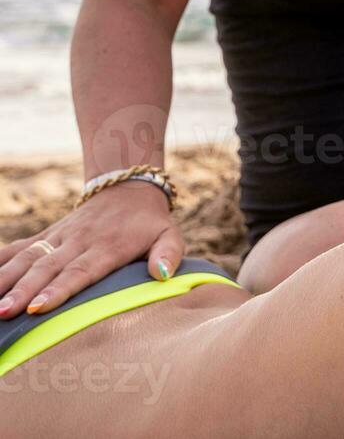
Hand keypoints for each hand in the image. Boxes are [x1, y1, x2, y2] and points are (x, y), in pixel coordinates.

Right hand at [0, 181, 181, 318]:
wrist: (128, 188)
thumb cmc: (150, 223)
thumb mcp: (170, 235)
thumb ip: (169, 254)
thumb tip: (163, 274)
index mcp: (108, 246)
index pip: (81, 271)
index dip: (59, 290)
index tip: (39, 307)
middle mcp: (79, 240)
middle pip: (48, 268)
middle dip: (24, 291)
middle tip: (4, 312)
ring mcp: (60, 236)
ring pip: (28, 258)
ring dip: (6, 280)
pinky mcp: (48, 235)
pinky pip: (19, 247)